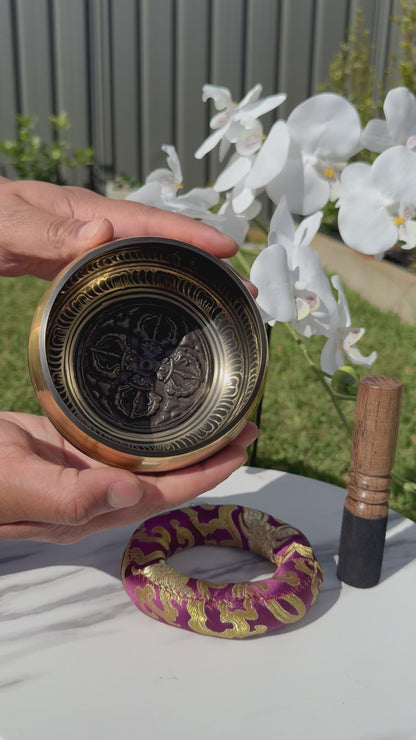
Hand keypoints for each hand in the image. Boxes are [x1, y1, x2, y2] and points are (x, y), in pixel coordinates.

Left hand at [0, 177, 237, 278]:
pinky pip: (127, 272)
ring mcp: (93, 244)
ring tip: (219, 298)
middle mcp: (99, 227)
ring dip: (186, 274)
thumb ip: (54, 231)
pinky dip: (154, 284)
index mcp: (89, 213)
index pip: (150, 222)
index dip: (191, 234)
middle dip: (204, 260)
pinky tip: (164, 301)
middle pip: (163, 241)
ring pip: (150, 258)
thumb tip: (106, 230)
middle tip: (242, 288)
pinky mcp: (82, 263)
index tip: (229, 249)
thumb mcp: (15, 225)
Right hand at [0, 413, 256, 543]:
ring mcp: (86, 474)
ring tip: (219, 418)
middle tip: (245, 424)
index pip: (165, 492)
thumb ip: (70, 496)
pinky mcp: (73, 452)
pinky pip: (124, 446)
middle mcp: (98, 496)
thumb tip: (130, 492)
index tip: (242, 448)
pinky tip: (166, 416)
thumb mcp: (15, 482)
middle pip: (168, 479)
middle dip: (210, 457)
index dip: (207, 473)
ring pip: (151, 462)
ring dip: (187, 444)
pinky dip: (153, 433)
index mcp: (92, 509)